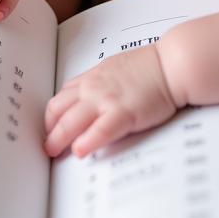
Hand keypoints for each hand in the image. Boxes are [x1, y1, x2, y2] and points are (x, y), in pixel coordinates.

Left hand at [45, 46, 177, 157]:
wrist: (171, 64)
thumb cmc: (150, 67)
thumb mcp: (115, 68)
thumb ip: (99, 83)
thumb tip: (89, 97)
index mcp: (92, 78)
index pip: (61, 98)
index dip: (52, 116)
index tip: (49, 129)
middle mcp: (93, 88)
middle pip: (59, 110)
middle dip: (49, 130)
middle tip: (46, 146)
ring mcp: (106, 100)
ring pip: (71, 121)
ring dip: (58, 139)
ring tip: (53, 153)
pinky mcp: (123, 112)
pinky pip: (99, 130)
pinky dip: (86, 142)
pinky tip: (79, 152)